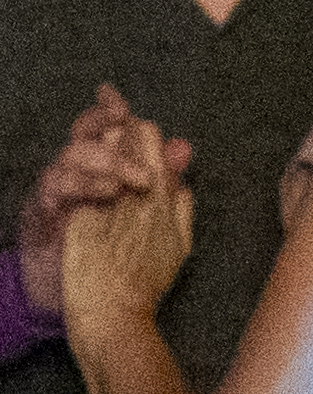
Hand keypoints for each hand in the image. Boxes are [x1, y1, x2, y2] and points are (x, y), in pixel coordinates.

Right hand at [17, 85, 189, 316]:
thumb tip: (184, 148)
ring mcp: (62, 186)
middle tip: (142, 146)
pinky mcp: (47, 208)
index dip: (112, 109)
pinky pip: (60, 186)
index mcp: (104, 164)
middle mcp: (80, 168)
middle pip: (86, 130)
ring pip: (73, 153)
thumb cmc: (118, 248)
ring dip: (106, 160)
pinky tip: (109, 192)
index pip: (107, 126)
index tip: (119, 100)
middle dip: (109, 128)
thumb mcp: (148, 212)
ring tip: (136, 180)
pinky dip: (85, 184)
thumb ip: (165, 179)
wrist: (89, 294)